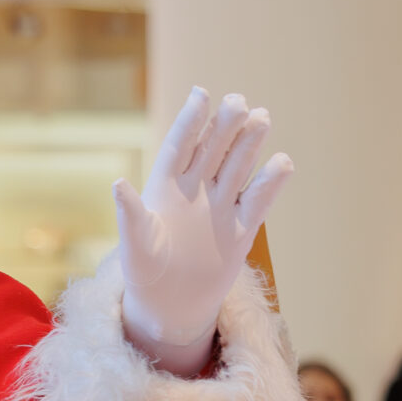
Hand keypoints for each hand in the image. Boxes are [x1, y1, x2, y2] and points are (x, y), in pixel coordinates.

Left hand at [116, 87, 292, 375]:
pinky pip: (258, 202)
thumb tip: (118, 184)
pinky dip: (270, 184)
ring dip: (249, 145)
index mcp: (165, 186)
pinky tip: (283, 162)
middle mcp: (196, 190)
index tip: (202, 94)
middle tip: (239, 102)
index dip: (190, 121)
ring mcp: (221, 207)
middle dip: (225, 126)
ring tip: (261, 118)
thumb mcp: (134, 246)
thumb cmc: (144, 272)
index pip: (180, 146)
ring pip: (237, 168)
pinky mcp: (241, 230)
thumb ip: (131, 216)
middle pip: (213, 150)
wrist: (170, 306)